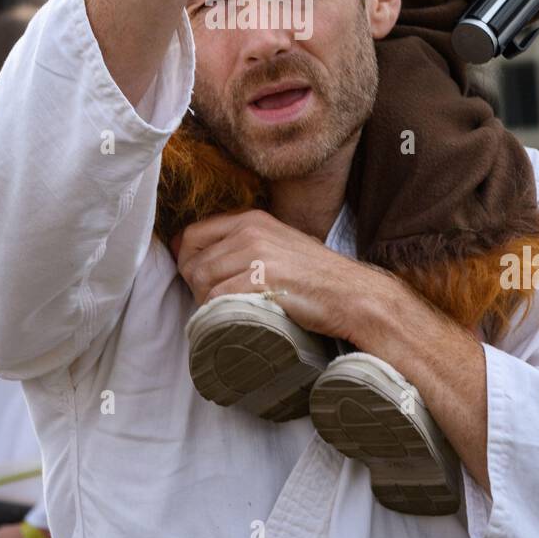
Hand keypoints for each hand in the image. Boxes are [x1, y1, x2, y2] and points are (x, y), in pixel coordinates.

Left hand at [177, 208, 390, 343]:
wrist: (352, 295)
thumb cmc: (316, 277)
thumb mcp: (277, 246)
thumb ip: (243, 246)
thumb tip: (199, 261)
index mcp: (252, 218)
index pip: (193, 234)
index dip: (186, 260)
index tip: (194, 281)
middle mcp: (250, 230)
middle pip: (193, 262)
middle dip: (196, 289)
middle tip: (215, 305)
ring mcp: (256, 253)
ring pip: (201, 281)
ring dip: (206, 304)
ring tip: (226, 313)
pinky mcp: (262, 278)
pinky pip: (218, 298)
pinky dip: (218, 313)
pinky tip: (234, 319)